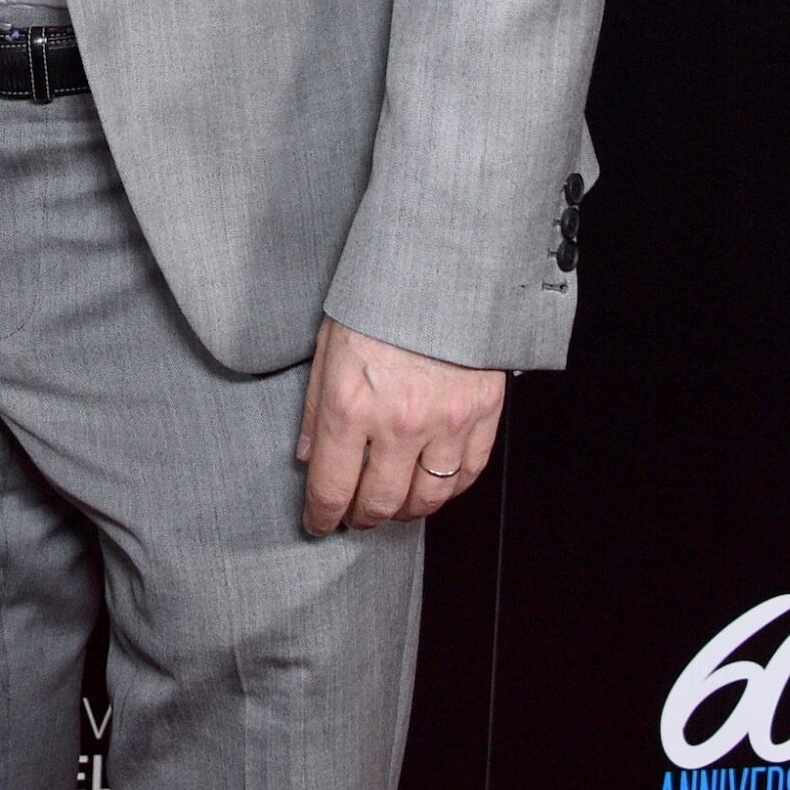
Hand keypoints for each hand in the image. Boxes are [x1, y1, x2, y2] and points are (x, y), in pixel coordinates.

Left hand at [296, 318, 502, 535]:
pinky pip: (466, 476)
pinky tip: (431, 485)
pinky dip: (447, 490)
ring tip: (390, 504)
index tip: (317, 523)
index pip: (330, 485)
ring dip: (403, 511)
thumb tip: (308, 456)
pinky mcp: (481, 416)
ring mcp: (444, 422)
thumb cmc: (379, 298)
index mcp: (350, 402)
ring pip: (425, 499)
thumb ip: (316, 407)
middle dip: (360, 517)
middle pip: (378, 502)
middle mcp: (397, 421)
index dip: (321, 515)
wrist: (441, 266)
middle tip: (353, 516)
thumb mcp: (329, 343)